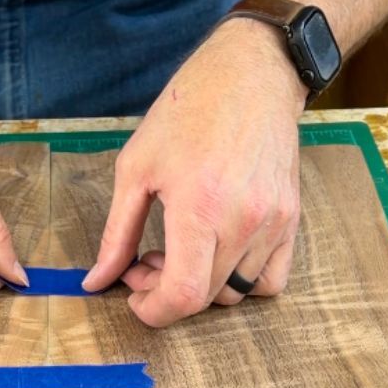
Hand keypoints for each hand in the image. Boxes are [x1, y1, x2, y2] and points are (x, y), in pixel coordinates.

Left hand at [82, 18, 306, 325]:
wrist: (250, 75)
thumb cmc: (187, 113)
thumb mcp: (135, 168)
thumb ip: (117, 233)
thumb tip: (96, 281)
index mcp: (200, 207)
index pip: (183, 296)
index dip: (153, 311)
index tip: (133, 298)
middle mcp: (243, 221)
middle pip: (206, 298)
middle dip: (167, 294)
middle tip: (145, 263)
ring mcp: (273, 222)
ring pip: (237, 293)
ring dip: (202, 288)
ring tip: (179, 251)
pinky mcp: (291, 219)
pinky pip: (271, 280)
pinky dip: (242, 281)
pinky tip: (217, 253)